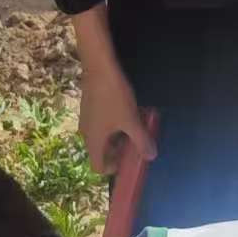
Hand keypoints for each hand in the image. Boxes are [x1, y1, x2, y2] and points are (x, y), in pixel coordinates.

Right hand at [77, 38, 157, 179]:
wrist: (99, 67)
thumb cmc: (114, 97)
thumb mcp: (131, 120)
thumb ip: (141, 140)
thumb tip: (151, 156)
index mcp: (94, 142)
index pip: (99, 167)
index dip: (114, 169)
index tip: (129, 161)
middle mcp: (86, 134)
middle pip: (101, 152)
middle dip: (119, 152)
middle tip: (136, 144)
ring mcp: (86, 120)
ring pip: (102, 138)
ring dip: (118, 137)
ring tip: (134, 127)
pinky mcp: (89, 108)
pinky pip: (101, 125)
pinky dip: (113, 126)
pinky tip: (126, 112)